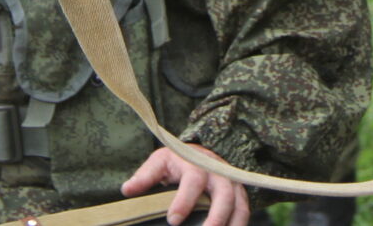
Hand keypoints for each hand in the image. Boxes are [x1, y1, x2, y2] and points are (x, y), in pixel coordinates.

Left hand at [122, 144, 249, 225]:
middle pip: (224, 194)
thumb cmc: (177, 161)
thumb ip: (145, 176)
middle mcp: (219, 173)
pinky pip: (245, 212)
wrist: (200, 153)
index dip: (184, 201)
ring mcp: (232, 184)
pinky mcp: (239, 195)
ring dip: (233, 225)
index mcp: (197, 164)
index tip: (173, 220)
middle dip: (217, 217)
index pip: (193, 181)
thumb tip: (127, 190)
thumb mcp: (159, 162)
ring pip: (240, 205)